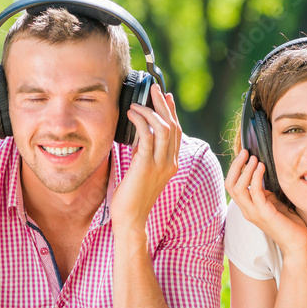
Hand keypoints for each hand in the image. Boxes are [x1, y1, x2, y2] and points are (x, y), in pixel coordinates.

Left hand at [110, 84, 181, 228]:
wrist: (130, 218)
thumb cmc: (131, 197)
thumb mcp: (141, 169)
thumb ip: (144, 152)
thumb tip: (139, 132)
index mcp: (171, 163)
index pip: (176, 132)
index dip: (171, 112)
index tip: (165, 96)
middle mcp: (170, 162)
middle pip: (172, 126)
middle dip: (163, 104)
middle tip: (154, 89)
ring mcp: (161, 165)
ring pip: (163, 128)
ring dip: (150, 111)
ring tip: (136, 103)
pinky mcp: (147, 166)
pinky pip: (147, 136)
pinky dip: (140, 121)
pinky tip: (131, 115)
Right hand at [225, 149, 306, 257]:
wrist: (297, 242)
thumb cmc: (287, 221)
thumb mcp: (273, 202)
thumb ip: (264, 191)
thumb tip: (262, 173)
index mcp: (247, 207)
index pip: (231, 185)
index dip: (235, 169)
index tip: (244, 155)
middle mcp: (246, 210)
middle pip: (230, 185)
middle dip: (236, 166)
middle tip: (245, 152)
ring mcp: (254, 213)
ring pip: (238, 188)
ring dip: (245, 170)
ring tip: (254, 158)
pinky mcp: (264, 214)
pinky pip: (255, 192)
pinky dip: (256, 177)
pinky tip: (262, 167)